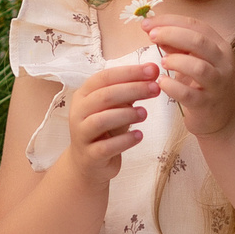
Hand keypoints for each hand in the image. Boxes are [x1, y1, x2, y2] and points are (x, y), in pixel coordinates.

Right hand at [61, 62, 159, 187]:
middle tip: (156, 88)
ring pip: (102, 120)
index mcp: (84, 95)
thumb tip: (153, 71)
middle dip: (133, 89)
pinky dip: (124, 140)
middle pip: (105, 96)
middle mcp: (79, 112)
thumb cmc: (105, 130)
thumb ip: (130, 91)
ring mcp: (81, 134)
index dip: (130, 72)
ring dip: (126, 114)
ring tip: (145, 113)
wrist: (89, 163)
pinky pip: (106, 146)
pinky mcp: (90, 155)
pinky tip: (139, 136)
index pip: (105, 77)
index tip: (153, 70)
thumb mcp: (116, 107)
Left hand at [145, 16, 234, 139]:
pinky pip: (188, 94)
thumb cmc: (204, 84)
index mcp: (220, 46)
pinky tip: (161, 82)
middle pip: (199, 41)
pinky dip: (172, 86)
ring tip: (162, 62)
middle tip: (151, 36)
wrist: (223, 118)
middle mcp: (222, 63)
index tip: (147, 23)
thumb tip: (153, 29)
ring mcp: (217, 85)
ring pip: (198, 67)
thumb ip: (177, 45)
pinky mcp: (206, 104)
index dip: (170, 21)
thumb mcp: (194, 59)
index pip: (196, 25)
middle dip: (171, 34)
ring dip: (176, 60)